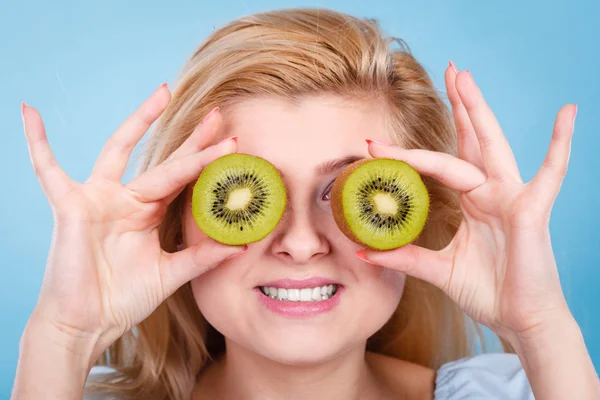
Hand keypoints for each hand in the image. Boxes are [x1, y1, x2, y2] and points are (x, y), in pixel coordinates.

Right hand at [21, 84, 244, 360]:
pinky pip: (48, 170)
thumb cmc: (122, 298)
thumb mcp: (170, 274)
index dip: (207, 161)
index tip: (235, 143)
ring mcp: (98, 198)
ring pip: (120, 150)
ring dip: (140, 121)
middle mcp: (126, 199)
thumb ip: (203, 257)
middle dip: (191, 139)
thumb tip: (242, 245)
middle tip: (217, 113)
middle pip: (163, 159)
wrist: (86, 324)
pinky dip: (37, 143)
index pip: (182, 179)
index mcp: (149, 212)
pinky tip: (29, 113)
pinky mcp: (71, 206)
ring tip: (164, 93)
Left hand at [360, 64, 576, 341]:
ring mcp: (512, 198)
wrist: (521, 320)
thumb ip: (405, 256)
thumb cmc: (489, 291)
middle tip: (449, 69)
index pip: (440, 164)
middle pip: (473, 140)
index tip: (374, 144)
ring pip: (493, 147)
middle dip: (460, 106)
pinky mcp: (531, 211)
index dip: (408, 153)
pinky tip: (568, 113)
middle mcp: (492, 192)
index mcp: (473, 202)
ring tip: (465, 78)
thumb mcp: (438, 268)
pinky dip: (560, 144)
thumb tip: (363, 251)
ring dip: (479, 112)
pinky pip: (550, 173)